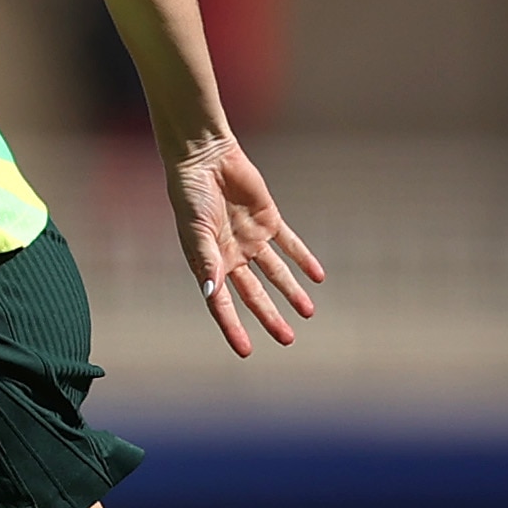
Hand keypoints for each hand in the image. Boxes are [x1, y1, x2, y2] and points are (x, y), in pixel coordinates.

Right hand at [165, 132, 322, 358]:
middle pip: (254, 293)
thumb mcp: (195, 230)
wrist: (204, 156)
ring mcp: (251, 238)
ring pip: (275, 273)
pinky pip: (289, 243)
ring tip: (308, 312)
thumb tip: (212, 293)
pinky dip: (303, 259)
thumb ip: (206, 261)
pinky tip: (317, 276)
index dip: (233, 327)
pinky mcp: (268, 219)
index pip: (222, 303)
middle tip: (287, 339)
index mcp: (208, 263)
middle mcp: (231, 256)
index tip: (245, 351)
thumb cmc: (190, 194)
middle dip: (269, 316)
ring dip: (291, 292)